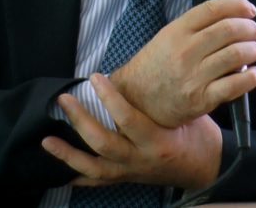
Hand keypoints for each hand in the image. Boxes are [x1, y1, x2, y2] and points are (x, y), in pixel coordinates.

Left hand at [42, 73, 222, 189]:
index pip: (128, 119)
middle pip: (103, 142)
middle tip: (65, 100)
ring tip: (47, 141)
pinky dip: (79, 176)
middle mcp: (141, 160)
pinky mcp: (127, 179)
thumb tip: (141, 72)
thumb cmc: (199, 137)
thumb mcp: (188, 114)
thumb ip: (165, 99)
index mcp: (158, 142)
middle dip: (80, 121)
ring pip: (94, 167)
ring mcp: (132, 172)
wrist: (207, 168)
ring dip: (68, 154)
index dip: (109, 97)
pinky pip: (98, 183)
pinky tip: (62, 170)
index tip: (95, 77)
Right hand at [111, 0, 255, 126]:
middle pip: (229, 29)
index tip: (249, 9)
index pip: (213, 9)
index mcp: (177, 31)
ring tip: (254, 51)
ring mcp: (194, 76)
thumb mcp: (167, 37)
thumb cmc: (155, 67)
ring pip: (236, 54)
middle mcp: (186, 51)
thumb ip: (195, 27)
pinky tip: (254, 74)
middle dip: (250, 28)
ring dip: (253, 50)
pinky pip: (235, 85)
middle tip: (254, 32)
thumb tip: (231, 18)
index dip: (237, 5)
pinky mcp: (201, 99)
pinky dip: (251, 77)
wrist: (136, 100)